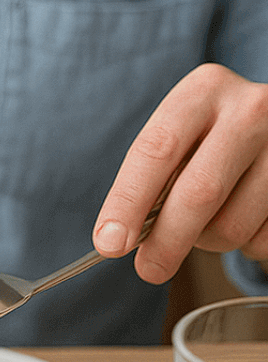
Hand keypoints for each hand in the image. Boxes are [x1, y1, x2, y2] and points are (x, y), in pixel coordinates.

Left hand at [94, 63, 267, 282]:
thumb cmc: (210, 140)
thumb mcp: (180, 138)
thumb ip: (152, 179)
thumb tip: (118, 239)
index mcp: (203, 92)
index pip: (156, 151)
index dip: (128, 202)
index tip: (109, 244)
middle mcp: (250, 109)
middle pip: (199, 192)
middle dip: (166, 241)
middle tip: (148, 270)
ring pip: (234, 223)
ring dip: (208, 242)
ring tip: (205, 226)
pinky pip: (264, 238)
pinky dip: (245, 244)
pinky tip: (243, 219)